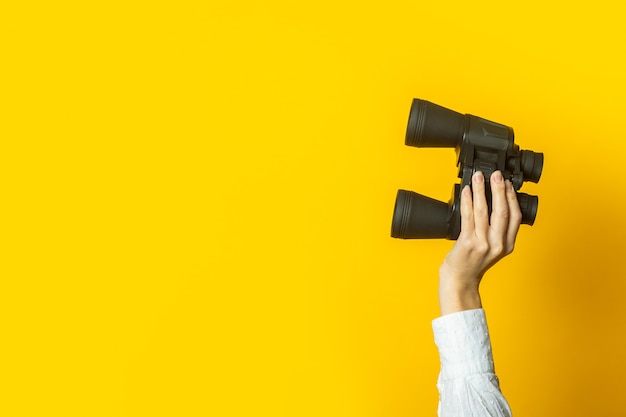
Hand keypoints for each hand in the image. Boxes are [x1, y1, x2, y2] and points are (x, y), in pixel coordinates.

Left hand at [438, 170, 521, 314]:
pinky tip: (467, 191)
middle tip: (496, 175)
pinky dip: (468, 201)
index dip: (512, 197)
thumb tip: (495, 203)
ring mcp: (483, 244)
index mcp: (508, 244)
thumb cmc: (473, 264)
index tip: (507, 183)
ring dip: (482, 191)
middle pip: (503, 211)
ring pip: (485, 211)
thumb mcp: (493, 249)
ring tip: (478, 178)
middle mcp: (498, 244)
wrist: (460, 281)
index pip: (516, 216)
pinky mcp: (468, 243)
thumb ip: (497, 231)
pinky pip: (468, 217)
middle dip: (499, 189)